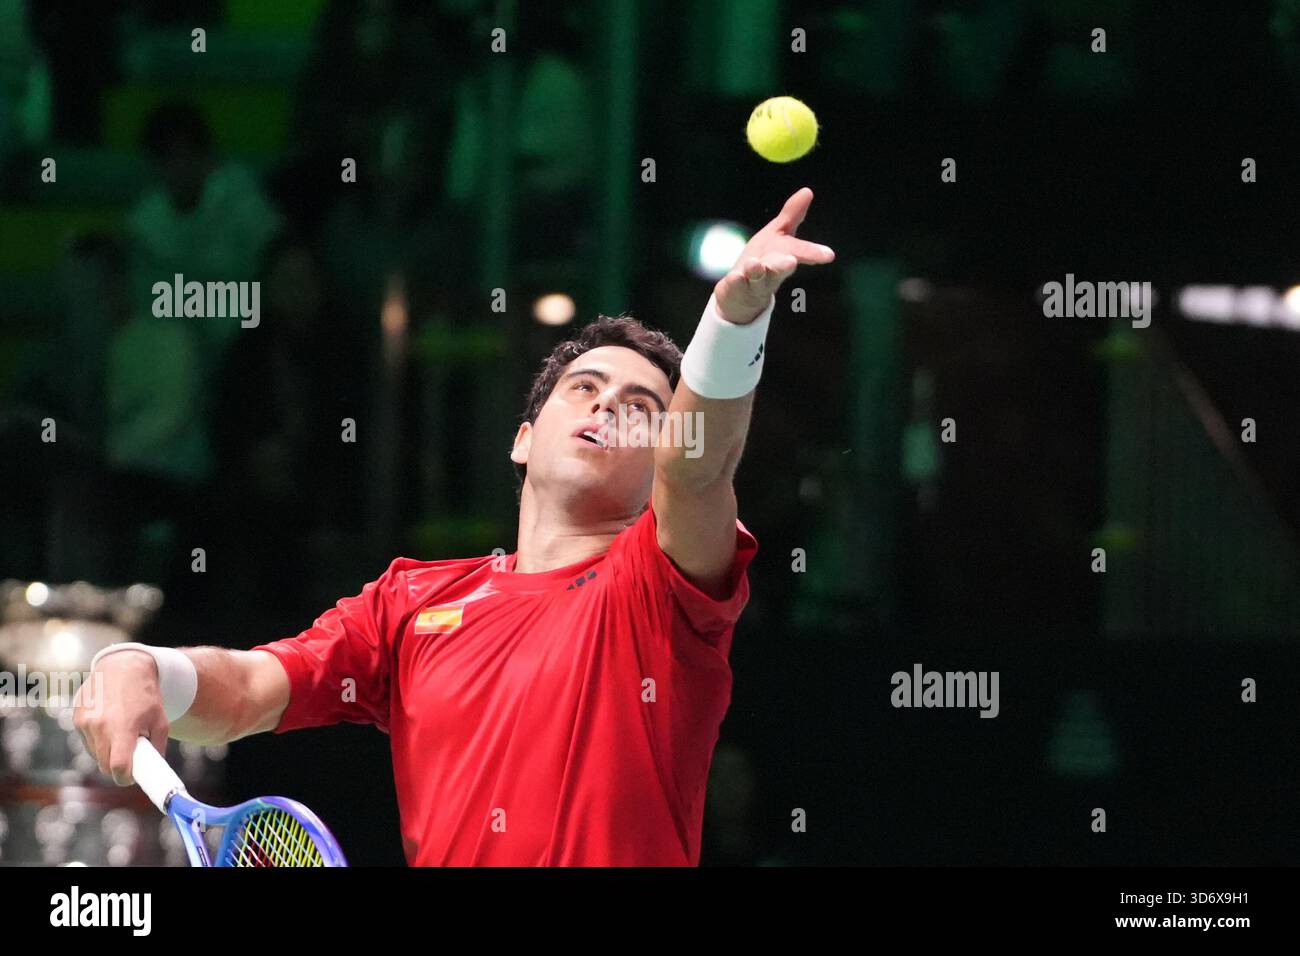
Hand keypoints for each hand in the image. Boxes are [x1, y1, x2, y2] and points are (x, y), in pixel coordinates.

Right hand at [73, 651, 169, 785]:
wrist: (124, 667)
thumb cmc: (146, 695)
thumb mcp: (161, 721)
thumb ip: (157, 748)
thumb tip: (152, 770)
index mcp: (122, 727)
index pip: (118, 766)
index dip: (125, 777)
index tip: (131, 777)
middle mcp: (99, 726)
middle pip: (104, 764)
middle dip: (117, 766)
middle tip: (130, 758)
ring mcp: (85, 722)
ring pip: (94, 754)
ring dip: (107, 752)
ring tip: (121, 734)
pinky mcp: (76, 718)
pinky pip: (87, 741)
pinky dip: (98, 739)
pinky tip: (109, 724)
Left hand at [713, 187, 835, 323]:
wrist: (741, 295)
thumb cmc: (765, 260)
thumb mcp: (778, 234)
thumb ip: (792, 215)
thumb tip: (808, 190)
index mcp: (783, 256)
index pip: (798, 252)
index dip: (812, 253)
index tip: (829, 255)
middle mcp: (770, 272)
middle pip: (777, 269)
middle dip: (783, 265)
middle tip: (790, 262)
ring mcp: (752, 283)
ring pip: (756, 278)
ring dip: (756, 271)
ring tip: (754, 264)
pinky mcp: (734, 290)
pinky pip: (735, 286)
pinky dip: (735, 282)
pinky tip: (734, 277)